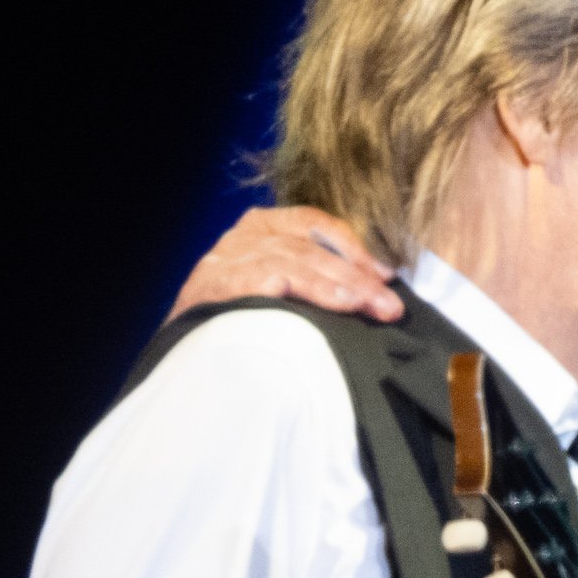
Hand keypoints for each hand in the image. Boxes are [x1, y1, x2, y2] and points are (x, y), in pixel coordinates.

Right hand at [169, 205, 402, 322]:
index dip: (353, 247)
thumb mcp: (279, 287)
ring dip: (332, 287)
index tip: (387, 274)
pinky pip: (255, 279)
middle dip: (356, 277)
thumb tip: (375, 292)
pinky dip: (285, 286)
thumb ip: (315, 278)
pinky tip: (313, 301)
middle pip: (310, 249)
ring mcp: (227, 260)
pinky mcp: (213, 286)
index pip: (314, 224)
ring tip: (363, 307)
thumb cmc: (244, 319)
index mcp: (264, 228)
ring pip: (291, 263)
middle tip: (390, 307)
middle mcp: (245, 237)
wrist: (187, 352)